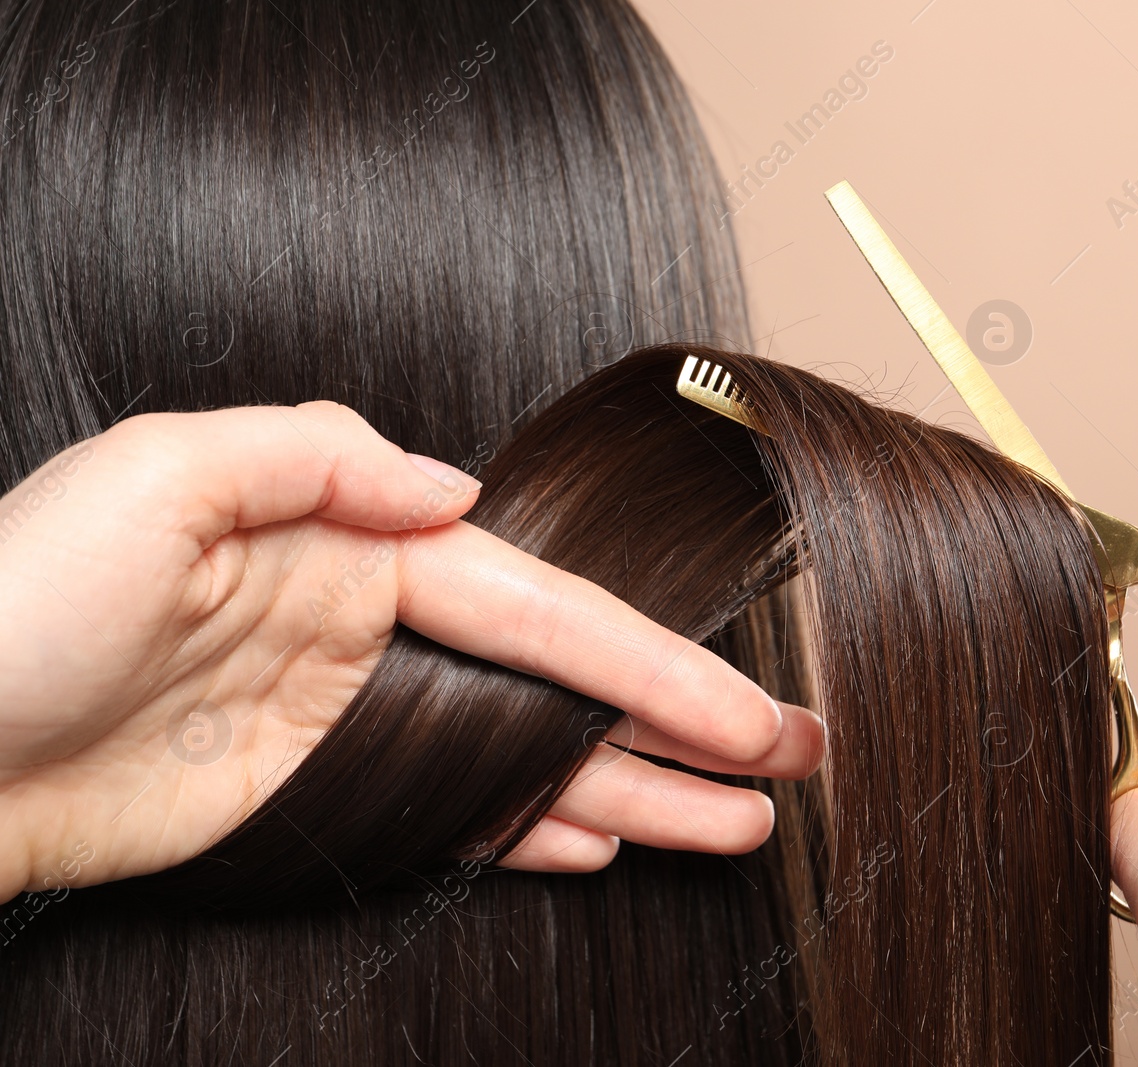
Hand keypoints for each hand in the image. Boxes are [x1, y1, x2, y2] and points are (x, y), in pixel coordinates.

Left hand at [0, 403, 822, 900]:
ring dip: (637, 790)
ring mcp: (356, 721)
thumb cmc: (18, 604)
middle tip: (791, 762)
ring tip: (741, 822)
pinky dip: (541, 829)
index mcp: (353, 543)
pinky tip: (612, 838)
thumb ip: (320, 455)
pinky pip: (463, 817)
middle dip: (682, 724)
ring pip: (532, 760)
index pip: (539, 608)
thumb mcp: (159, 477)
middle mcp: (372, 629)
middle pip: (563, 685)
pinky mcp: (324, 798)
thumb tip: (455, 489)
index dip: (650, 663)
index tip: (740, 711)